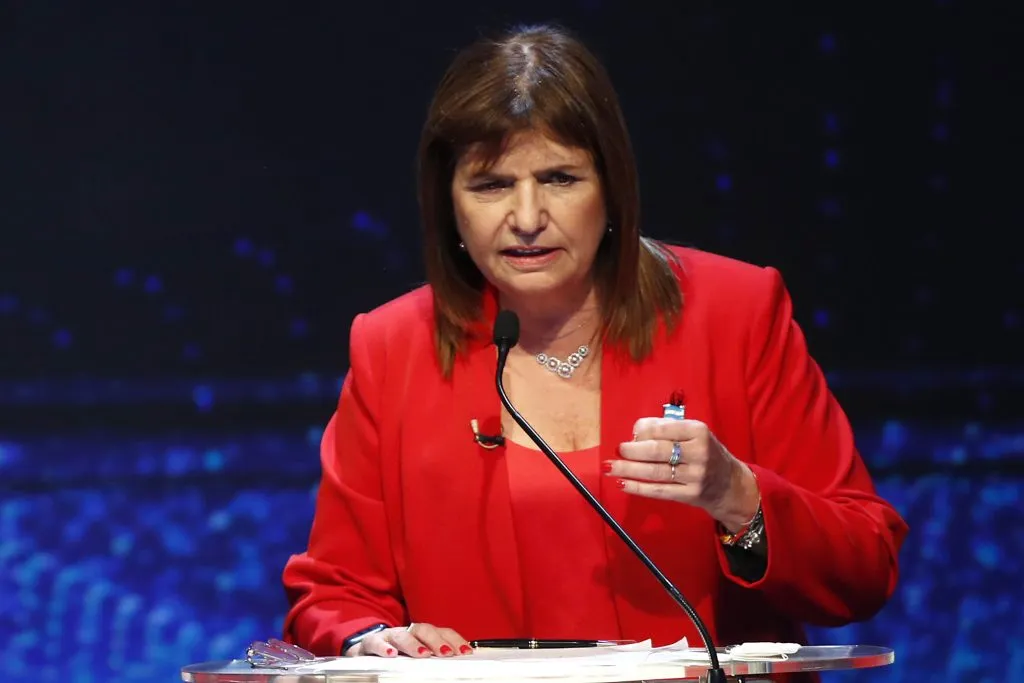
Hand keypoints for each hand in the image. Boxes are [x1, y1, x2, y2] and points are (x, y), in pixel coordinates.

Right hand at [345, 622, 472, 657]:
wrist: (362, 651)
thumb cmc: (394, 655)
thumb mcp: (415, 656)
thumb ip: (433, 656)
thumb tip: (456, 662)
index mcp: (420, 635)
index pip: (440, 631)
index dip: (453, 639)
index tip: (465, 651)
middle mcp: (405, 632)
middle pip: (423, 629)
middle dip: (437, 640)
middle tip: (448, 653)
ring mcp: (387, 636)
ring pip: (401, 634)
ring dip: (413, 644)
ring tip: (423, 654)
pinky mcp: (368, 644)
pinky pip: (374, 642)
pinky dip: (383, 648)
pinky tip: (391, 655)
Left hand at [609, 417, 758, 529]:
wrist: (730, 484)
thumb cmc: (706, 453)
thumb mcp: (694, 434)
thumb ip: (667, 429)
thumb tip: (636, 431)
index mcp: (699, 431)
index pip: (664, 429)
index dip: (643, 432)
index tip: (630, 435)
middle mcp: (699, 453)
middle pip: (658, 451)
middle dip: (633, 451)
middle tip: (618, 450)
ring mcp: (695, 476)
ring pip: (655, 472)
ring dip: (629, 469)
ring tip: (611, 467)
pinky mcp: (690, 495)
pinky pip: (659, 491)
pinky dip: (638, 487)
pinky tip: (623, 483)